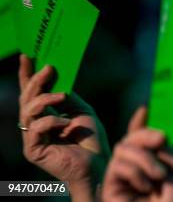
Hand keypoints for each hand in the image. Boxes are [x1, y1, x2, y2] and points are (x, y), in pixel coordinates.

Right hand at [18, 55, 109, 200]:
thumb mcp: (80, 109)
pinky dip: (52, 121)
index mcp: (45, 114)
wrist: (99, 164)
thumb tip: (55, 76)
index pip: (32, 92)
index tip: (28, 55)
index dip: (28, 74)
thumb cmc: (90, 139)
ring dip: (44, 99)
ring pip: (27, 111)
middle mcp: (35, 125)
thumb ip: (66, 95)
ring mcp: (32, 138)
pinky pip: (36, 129)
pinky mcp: (34, 150)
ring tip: (62, 96)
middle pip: (26, 98)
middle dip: (35, 81)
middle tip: (48, 68)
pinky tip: (66, 124)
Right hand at [102, 107, 172, 201]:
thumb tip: (146, 128)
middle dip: (145, 134)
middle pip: (130, 139)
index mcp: (155, 164)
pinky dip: (134, 171)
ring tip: (159, 176)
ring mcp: (122, 180)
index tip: (145, 108)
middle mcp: (136, 171)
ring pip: (122, 148)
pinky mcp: (110, 190)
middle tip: (161, 139)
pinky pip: (117, 166)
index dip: (141, 124)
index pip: (143, 141)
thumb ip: (162, 149)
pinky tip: (145, 187)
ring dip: (144, 158)